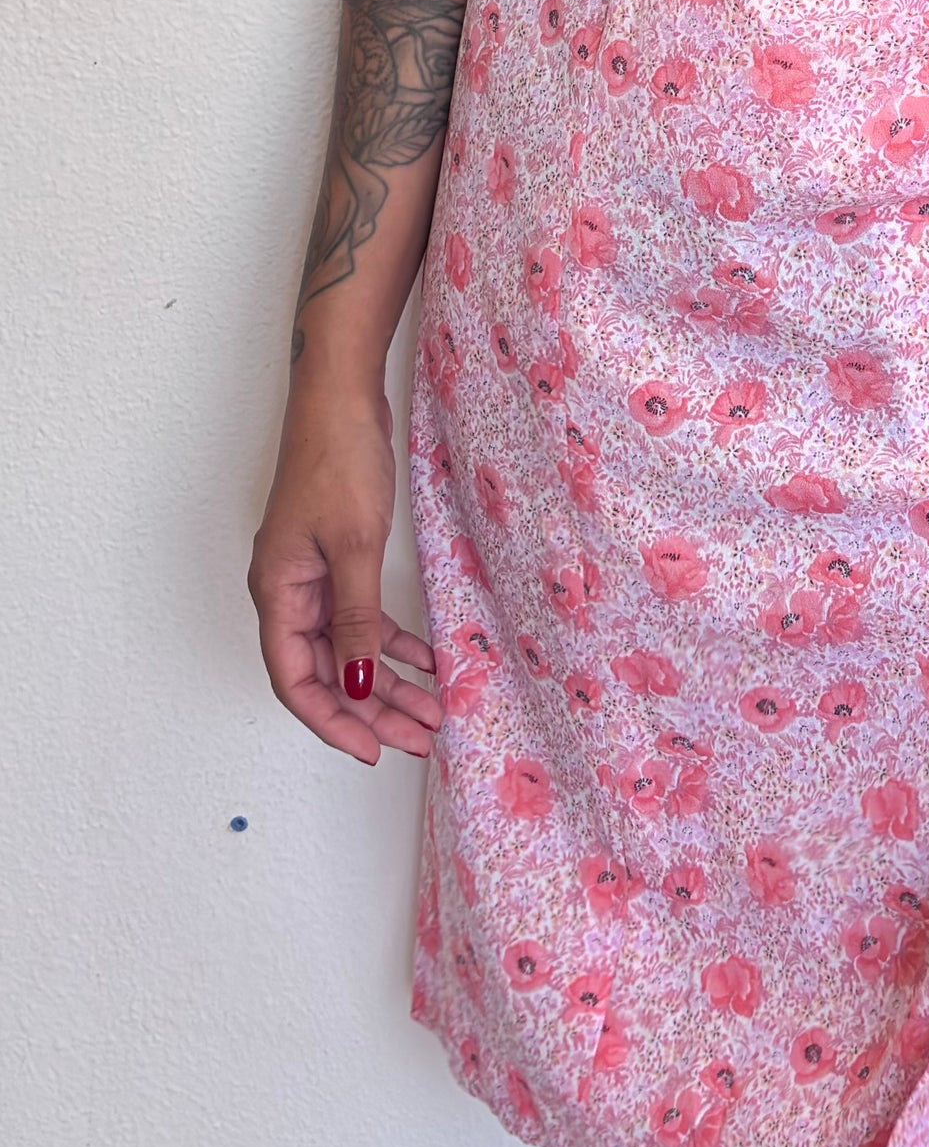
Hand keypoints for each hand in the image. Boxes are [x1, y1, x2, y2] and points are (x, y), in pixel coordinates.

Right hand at [249, 380, 441, 764]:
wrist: (341, 397)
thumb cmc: (338, 460)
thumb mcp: (354, 547)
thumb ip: (356, 620)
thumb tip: (358, 685)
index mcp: (277, 592)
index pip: (295, 680)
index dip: (332, 721)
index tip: (373, 749)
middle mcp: (289, 591)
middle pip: (325, 671)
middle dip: (372, 710)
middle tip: (419, 738)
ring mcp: (313, 575)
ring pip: (348, 648)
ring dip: (388, 681)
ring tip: (433, 711)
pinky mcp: (339, 558)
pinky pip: (362, 616)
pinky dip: (393, 641)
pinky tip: (428, 660)